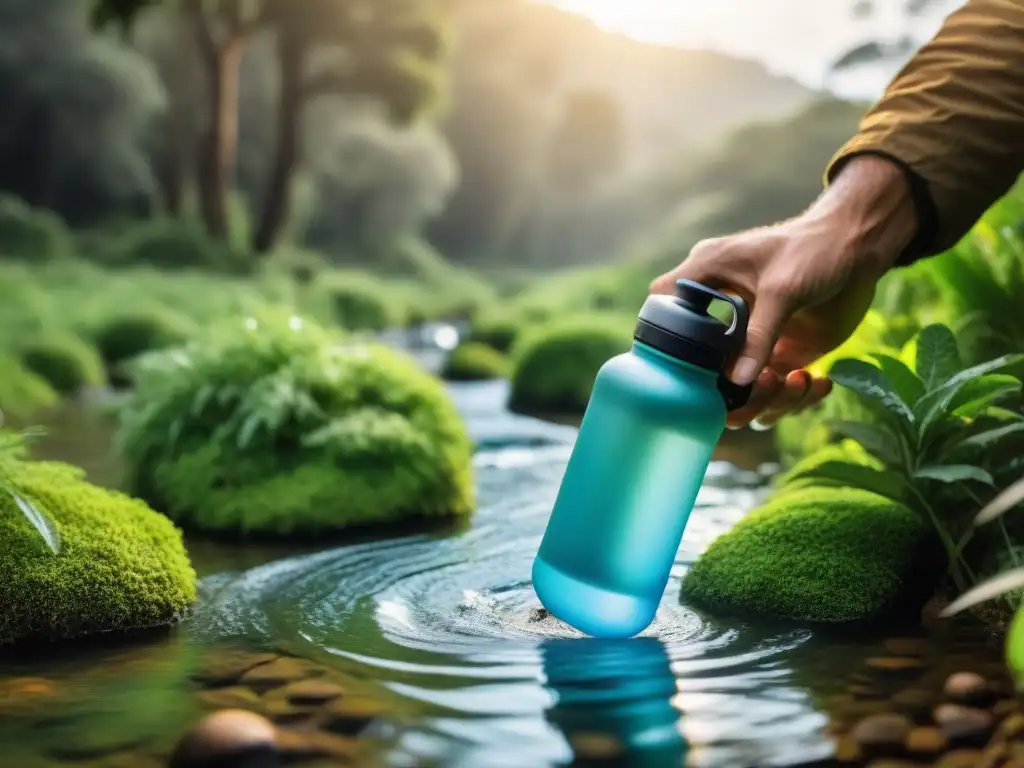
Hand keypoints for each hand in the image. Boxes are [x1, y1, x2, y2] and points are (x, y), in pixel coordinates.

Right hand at [650, 155, 918, 428]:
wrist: (860, 248)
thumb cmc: (815, 250)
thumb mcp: (783, 288)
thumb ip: (759, 334)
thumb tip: (738, 381)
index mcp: (707, 280)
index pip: (663, 313)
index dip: (666, 344)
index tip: (690, 372)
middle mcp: (721, 313)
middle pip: (702, 370)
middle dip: (732, 393)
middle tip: (766, 383)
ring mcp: (749, 338)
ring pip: (740, 392)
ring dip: (769, 401)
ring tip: (798, 380)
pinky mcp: (778, 354)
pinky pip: (775, 394)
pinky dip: (796, 398)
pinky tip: (818, 381)